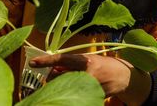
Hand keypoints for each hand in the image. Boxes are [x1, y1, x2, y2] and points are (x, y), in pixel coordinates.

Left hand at [30, 53, 150, 104]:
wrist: (123, 78)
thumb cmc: (105, 65)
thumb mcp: (90, 60)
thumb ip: (73, 64)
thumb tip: (54, 67)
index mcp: (86, 61)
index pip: (62, 59)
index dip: (46, 61)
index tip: (32, 62)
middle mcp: (86, 73)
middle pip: (59, 76)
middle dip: (53, 75)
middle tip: (53, 74)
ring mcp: (88, 86)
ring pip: (64, 86)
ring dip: (60, 84)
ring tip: (69, 80)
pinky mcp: (90, 96)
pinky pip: (72, 95)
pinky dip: (70, 91)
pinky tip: (75, 89)